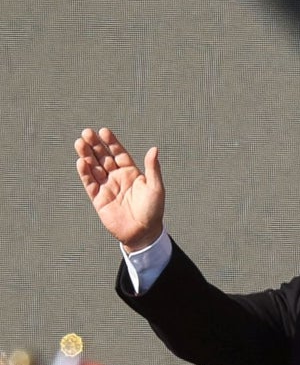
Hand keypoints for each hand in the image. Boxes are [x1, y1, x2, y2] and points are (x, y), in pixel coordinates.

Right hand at [75, 127, 164, 251]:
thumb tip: (154, 149)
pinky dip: (85, 173)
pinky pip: (90, 183)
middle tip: (86, 132)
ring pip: (94, 168)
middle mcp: (117, 178)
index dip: (111, 143)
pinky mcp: (98, 199)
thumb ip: (153, 168)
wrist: (143, 233)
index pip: (118, 154)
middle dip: (95, 145)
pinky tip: (81, 162)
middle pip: (103, 157)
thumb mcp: (155, 188)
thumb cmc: (153, 210)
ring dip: (86, 155)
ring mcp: (107, 187)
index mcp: (131, 173)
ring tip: (79, 142)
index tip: (104, 131)